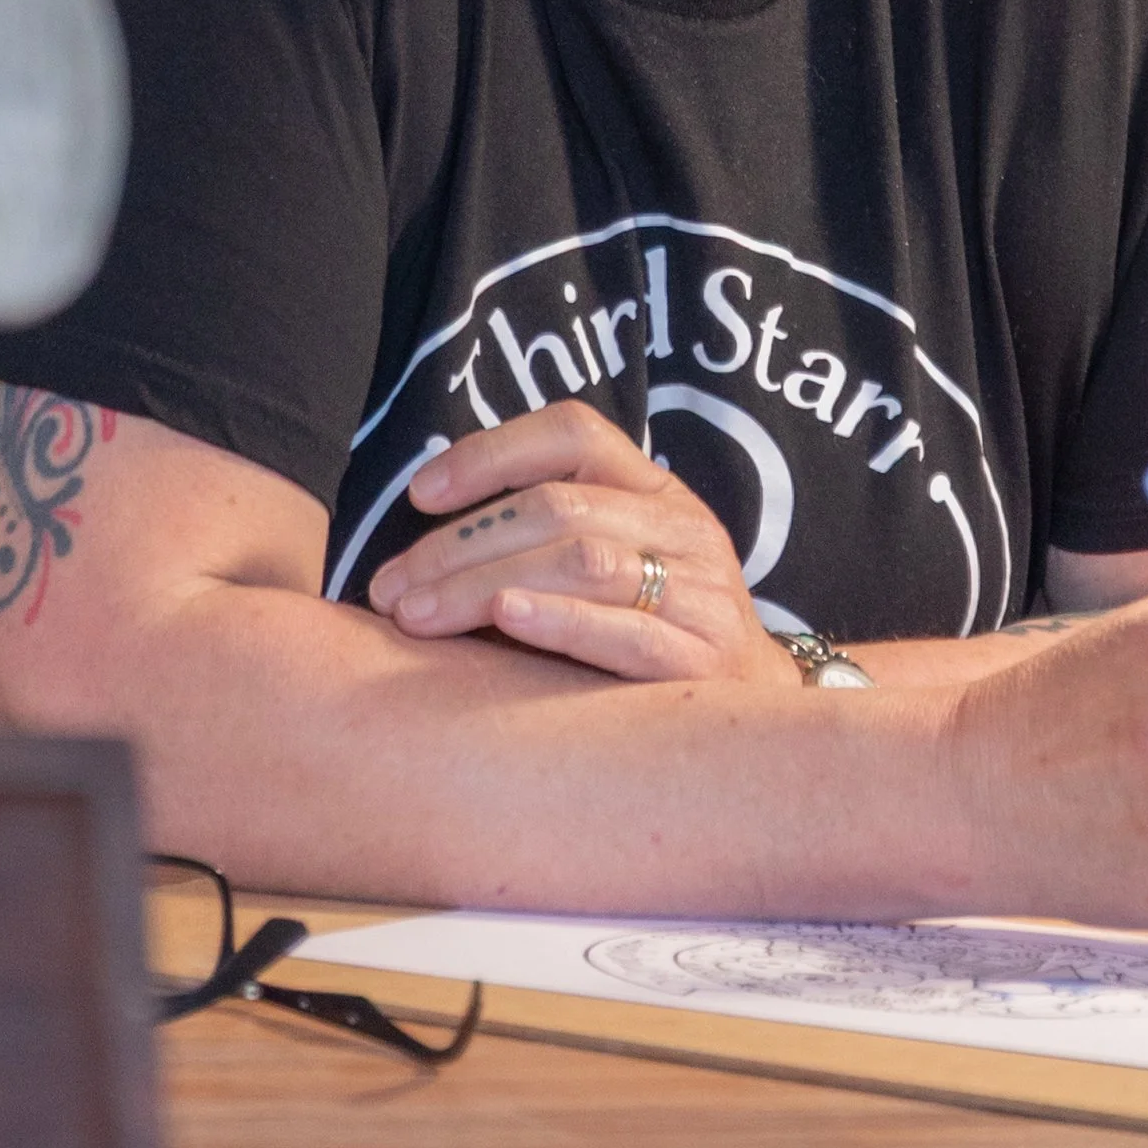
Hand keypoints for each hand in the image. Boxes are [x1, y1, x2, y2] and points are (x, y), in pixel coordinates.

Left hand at [364, 401, 796, 686]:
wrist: (758, 715)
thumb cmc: (655, 632)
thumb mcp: (620, 560)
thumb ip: (546, 536)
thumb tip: (422, 540)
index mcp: (654, 488)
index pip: (574, 433)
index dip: (493, 451)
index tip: (420, 493)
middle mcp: (681, 525)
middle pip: (558, 507)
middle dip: (459, 544)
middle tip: (389, 587)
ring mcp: (699, 589)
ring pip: (583, 561)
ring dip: (483, 585)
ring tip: (416, 616)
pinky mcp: (702, 658)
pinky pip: (627, 632)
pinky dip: (559, 620)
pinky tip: (504, 618)